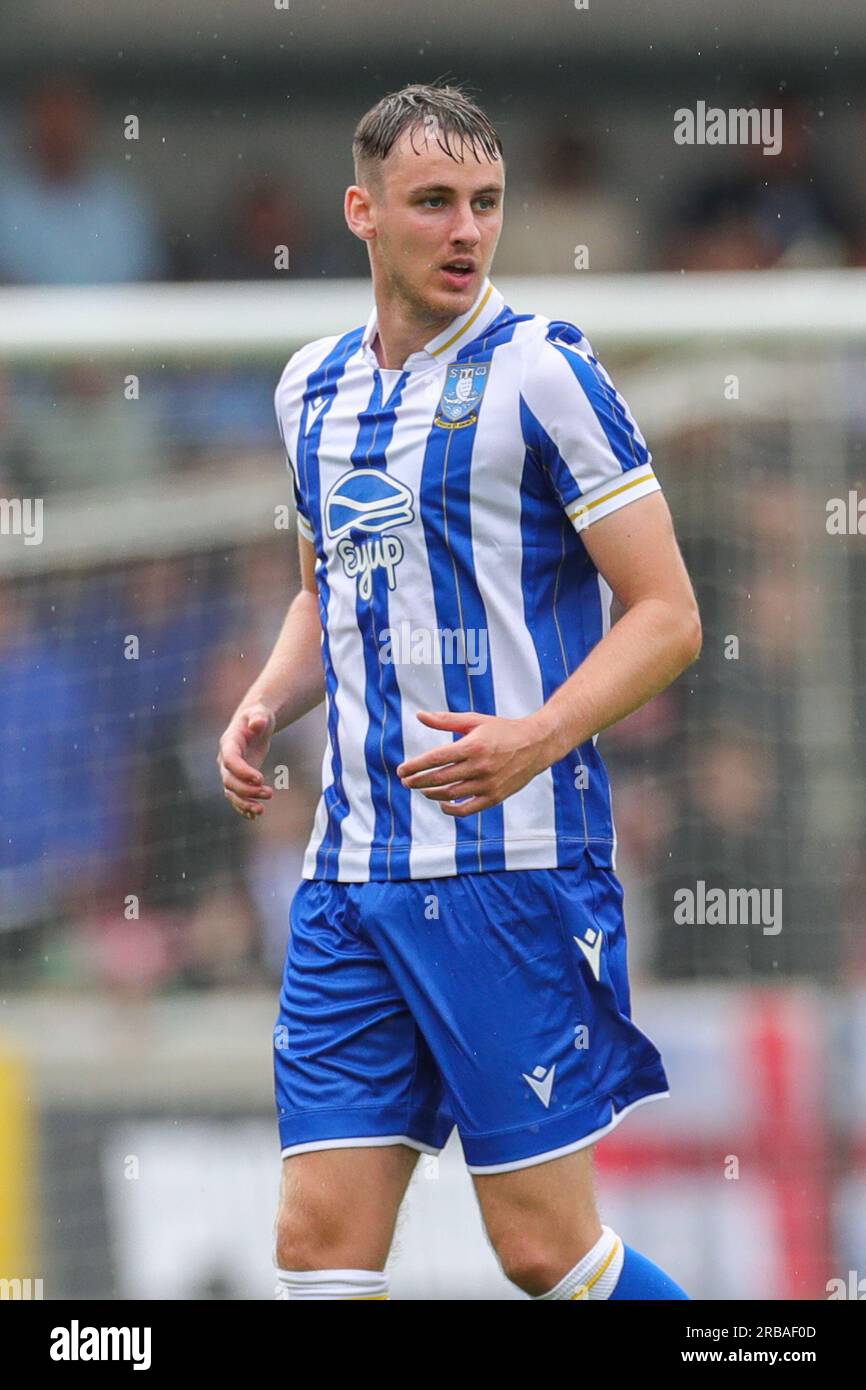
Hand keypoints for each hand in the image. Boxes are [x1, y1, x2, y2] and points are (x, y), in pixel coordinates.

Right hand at [217, 702, 275, 820]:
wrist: (254, 725)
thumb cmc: (258, 717)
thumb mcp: (260, 713)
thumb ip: (258, 717)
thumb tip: (257, 724)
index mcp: (229, 743)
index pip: (230, 760)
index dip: (242, 771)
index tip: (260, 778)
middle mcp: (225, 760)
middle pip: (229, 780)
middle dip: (247, 790)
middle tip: (269, 793)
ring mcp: (230, 772)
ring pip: (231, 792)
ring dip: (244, 803)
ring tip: (261, 810)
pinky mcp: (238, 779)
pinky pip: (236, 797)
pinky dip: (243, 808)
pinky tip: (254, 816)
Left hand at [396, 709, 554, 816]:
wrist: (536, 744)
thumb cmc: (502, 730)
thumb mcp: (475, 721)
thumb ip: (445, 720)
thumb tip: (419, 715)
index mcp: (473, 746)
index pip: (435, 759)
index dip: (415, 766)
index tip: (401, 769)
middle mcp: (480, 766)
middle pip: (439, 779)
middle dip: (417, 781)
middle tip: (405, 781)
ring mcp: (488, 784)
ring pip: (450, 795)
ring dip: (430, 793)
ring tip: (421, 788)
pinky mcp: (495, 797)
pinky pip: (467, 809)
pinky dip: (451, 809)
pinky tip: (441, 802)